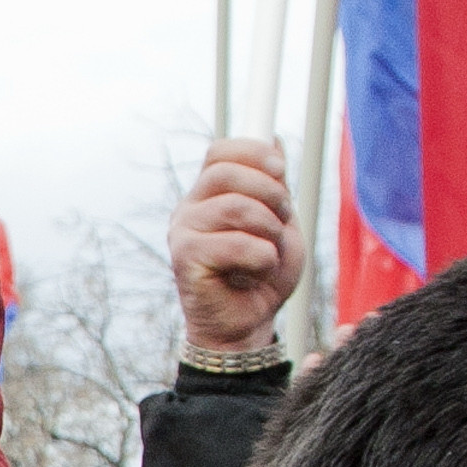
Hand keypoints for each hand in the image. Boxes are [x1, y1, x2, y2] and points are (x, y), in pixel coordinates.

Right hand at [168, 137, 300, 356]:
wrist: (247, 327)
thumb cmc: (262, 277)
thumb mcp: (278, 223)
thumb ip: (274, 186)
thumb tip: (274, 140)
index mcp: (209, 196)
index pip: (220, 151)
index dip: (253, 152)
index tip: (281, 170)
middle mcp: (190, 209)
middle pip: (225, 172)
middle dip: (269, 192)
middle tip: (283, 218)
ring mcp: (183, 234)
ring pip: (233, 206)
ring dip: (269, 228)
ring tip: (273, 250)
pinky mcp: (185, 260)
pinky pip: (234, 244)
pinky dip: (262, 256)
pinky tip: (260, 270)